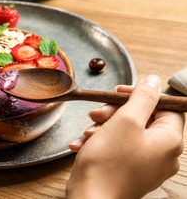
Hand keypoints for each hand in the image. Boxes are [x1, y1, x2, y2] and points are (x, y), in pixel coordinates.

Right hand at [66, 75, 184, 197]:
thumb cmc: (109, 161)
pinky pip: (118, 149)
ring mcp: (146, 165)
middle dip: (115, 113)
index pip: (166, 106)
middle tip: (96, 114)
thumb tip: (155, 81)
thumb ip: (143, 97)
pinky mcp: (130, 172)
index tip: (118, 93)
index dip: (142, 95)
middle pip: (143, 119)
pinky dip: (101, 143)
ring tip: (87, 133)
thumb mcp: (126, 120)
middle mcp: (163, 154)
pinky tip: (82, 144)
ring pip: (127, 133)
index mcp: (169, 140)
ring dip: (104, 127)